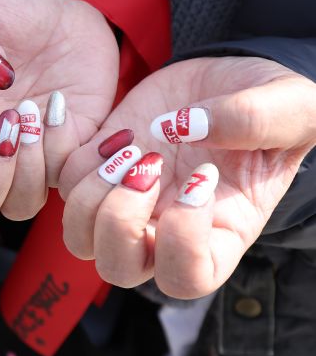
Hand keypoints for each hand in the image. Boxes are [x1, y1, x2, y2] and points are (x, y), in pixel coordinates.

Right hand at [0, 0, 118, 224]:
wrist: (67, 14)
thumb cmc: (10, 13)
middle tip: (6, 123)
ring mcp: (27, 160)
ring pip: (18, 207)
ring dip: (26, 170)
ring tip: (33, 113)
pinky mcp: (67, 155)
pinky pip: (63, 181)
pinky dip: (62, 150)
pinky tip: (61, 106)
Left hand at [59, 57, 315, 298]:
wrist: (230, 77)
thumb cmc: (274, 105)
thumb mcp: (293, 108)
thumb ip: (256, 120)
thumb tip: (188, 128)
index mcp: (221, 233)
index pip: (186, 279)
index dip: (181, 242)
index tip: (200, 181)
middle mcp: (165, 229)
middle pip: (117, 268)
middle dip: (120, 220)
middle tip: (150, 163)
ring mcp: (128, 201)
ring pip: (79, 235)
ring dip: (91, 193)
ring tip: (129, 148)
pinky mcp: (100, 167)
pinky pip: (63, 184)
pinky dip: (76, 159)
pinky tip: (116, 130)